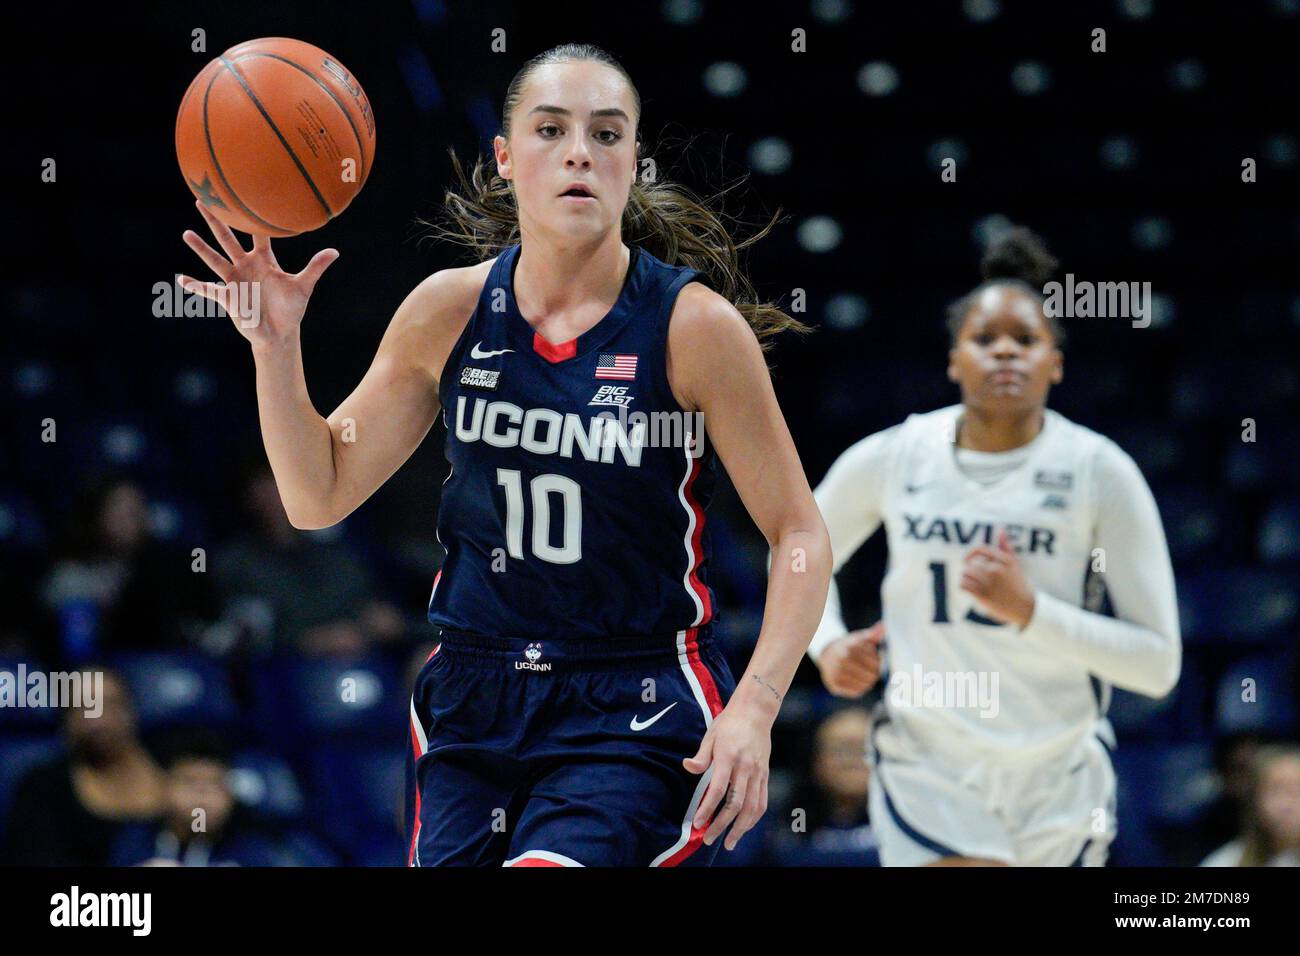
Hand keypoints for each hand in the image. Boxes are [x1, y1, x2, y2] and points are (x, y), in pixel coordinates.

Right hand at [179, 199, 338, 351]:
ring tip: (187, 234)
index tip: (242, 197)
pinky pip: (210, 290)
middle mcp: (246, 266)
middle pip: (228, 239)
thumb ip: (315, 267)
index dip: (252, 218)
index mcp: (264, 260)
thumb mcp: (304, 286)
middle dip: (216, 221)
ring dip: (202, 248)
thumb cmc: (291, 309)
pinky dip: (197, 286)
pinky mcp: (229, 297)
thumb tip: (335, 251)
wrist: (280, 333)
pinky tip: (183, 279)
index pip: (257, 234)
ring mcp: (235, 280)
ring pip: (215, 260)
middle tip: (202, 200)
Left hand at [683, 696, 771, 850]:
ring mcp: (758, 772)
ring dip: (740, 828)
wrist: (756, 711)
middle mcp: (746, 767)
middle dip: (721, 824)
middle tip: (708, 838)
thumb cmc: (729, 723)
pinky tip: (744, 828)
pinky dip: (753, 818)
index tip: (698, 823)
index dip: (708, 808)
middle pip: (736, 803)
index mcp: (729, 757)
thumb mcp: (711, 735)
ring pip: (752, 807)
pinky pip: (762, 802)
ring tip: (729, 842)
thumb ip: (701, 756)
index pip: (719, 789)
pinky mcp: (765, 775)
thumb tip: (687, 767)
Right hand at [817, 622, 883, 696]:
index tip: (878, 662)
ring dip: (869, 682)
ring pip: (862, 684)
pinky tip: (862, 683)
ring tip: (869, 678)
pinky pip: (854, 692)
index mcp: (849, 648)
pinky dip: (861, 689)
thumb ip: (873, 633)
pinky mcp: (834, 686)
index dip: (878, 663)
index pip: (872, 661)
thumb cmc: (849, 646)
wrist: (827, 654)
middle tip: (875, 672)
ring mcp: (836, 674)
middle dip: (875, 673)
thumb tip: (884, 625)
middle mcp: (841, 661)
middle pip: (868, 673)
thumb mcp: (859, 638)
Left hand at [959, 529, 1035, 626]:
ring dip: (966, 579)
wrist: (1026, 609)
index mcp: (1004, 561)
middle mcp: (996, 570)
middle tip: (975, 579)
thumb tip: (1001, 530)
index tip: (967, 560)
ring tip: (972, 585)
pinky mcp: (983, 596)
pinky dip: (963, 586)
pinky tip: (970, 591)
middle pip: (970, 564)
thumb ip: (1006, 547)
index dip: (970, 554)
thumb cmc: (1020, 585)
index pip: (981, 549)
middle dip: (969, 570)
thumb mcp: (1015, 565)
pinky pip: (964, 585)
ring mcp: (990, 583)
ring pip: (965, 574)